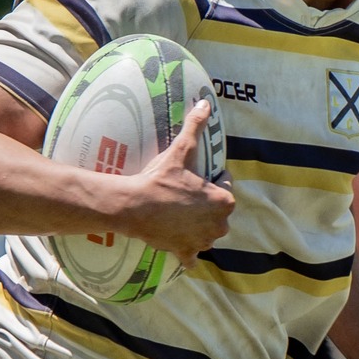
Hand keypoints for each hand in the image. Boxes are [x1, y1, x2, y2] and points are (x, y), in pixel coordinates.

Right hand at [110, 99, 233, 264]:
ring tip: (180, 212)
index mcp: (224, 202)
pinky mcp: (187, 252)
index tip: (195, 176)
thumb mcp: (180, 151)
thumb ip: (195, 126)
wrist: (134, 207)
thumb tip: (205, 102)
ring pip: (207, 232)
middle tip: (185, 194)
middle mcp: (220, 225)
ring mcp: (204, 241)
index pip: (224, 186)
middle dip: (206, 204)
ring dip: (198, 224)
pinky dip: (188, 252)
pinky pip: (192, 256)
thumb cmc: (160, 179)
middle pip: (217, 211)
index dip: (210, 179)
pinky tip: (180, 242)